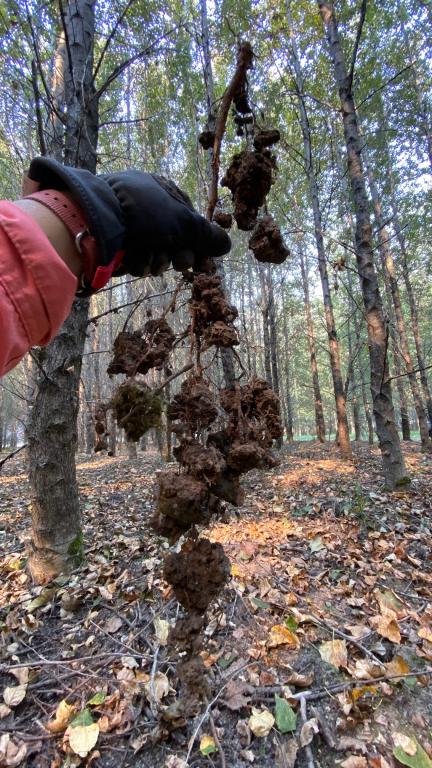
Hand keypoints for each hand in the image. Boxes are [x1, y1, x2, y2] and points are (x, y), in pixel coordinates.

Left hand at [27, 158, 230, 286]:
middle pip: (173, 237)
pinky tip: (134, 263)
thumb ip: (206, 234)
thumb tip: (228, 244)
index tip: (202, 260)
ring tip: (151, 262)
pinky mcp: (114, 241)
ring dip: (157, 260)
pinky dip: (138, 262)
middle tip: (180, 263)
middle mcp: (145, 204)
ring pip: (154, 249)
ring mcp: (128, 223)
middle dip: (177, 253)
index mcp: (161, 189)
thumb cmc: (141, 213)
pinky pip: (134, 256)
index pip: (189, 218)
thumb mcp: (180, 221)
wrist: (92, 221)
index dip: (198, 241)